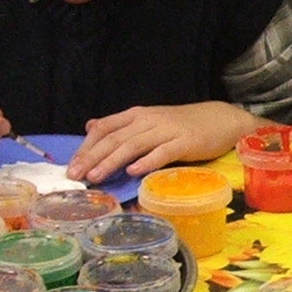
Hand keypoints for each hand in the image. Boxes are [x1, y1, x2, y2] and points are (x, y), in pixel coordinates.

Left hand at [69, 101, 259, 181]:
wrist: (221, 120)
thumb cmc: (183, 125)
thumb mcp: (149, 121)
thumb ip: (121, 126)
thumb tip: (91, 126)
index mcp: (138, 115)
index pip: (105, 127)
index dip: (86, 146)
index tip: (71, 165)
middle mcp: (149, 120)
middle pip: (115, 138)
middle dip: (92, 157)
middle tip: (75, 175)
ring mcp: (167, 131)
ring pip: (134, 145)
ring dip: (112, 161)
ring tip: (95, 176)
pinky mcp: (185, 143)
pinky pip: (163, 152)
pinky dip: (146, 162)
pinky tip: (133, 172)